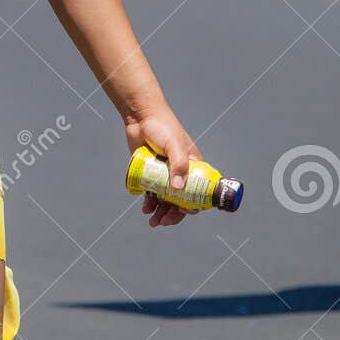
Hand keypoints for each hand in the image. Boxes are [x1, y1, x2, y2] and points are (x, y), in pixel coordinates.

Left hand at [125, 111, 199, 229]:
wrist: (140, 117)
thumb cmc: (162, 127)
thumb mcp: (174, 144)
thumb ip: (178, 164)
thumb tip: (178, 189)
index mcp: (193, 167)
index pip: (199, 191)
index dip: (195, 204)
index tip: (186, 212)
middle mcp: (180, 173)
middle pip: (181, 200)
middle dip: (174, 214)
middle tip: (163, 221)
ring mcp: (165, 174)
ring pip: (166, 200)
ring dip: (161, 213)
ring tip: (153, 221)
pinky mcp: (150, 174)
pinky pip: (152, 193)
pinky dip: (150, 203)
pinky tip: (145, 208)